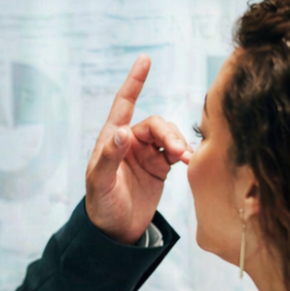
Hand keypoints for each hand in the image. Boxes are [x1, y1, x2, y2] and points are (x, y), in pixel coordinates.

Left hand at [85, 55, 191, 243]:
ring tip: (185, 159)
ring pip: (168, 135)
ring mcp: (146, 154)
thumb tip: (122, 131)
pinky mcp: (159, 167)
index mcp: (111, 139)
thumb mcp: (100, 184)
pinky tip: (189, 161)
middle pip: (155, 124)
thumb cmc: (101, 206)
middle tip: (179, 152)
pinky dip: (185, 152)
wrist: (116, 232)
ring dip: (179, 142)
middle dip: (169, 133)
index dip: (135, 81)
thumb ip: (109, 157)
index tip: (145, 59)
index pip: (124, 103)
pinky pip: (176, 150)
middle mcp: (129, 142)